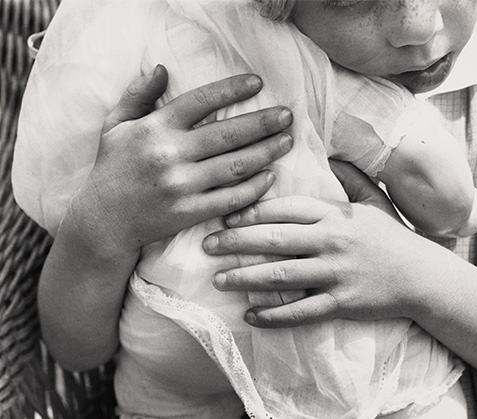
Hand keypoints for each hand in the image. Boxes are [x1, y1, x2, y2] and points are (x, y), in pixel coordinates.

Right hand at [67, 65, 293, 257]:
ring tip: (287, 141)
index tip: (257, 83)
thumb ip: (138, 95)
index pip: (201, 101)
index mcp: (155, 129)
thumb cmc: (111, 169)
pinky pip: (229, 199)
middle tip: (287, 115)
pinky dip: (253, 188)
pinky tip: (270, 176)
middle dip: (263, 122)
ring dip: (267, 152)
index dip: (232, 89)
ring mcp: (181, 186)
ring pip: (235, 166)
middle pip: (228, 134)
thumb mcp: (115, 126)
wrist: (103, 220)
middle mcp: (170, 155)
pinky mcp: (188, 212)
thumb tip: (161, 68)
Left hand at [203, 160, 431, 326]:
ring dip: (246, 278)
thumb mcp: (373, 200)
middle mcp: (331, 242)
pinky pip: (301, 312)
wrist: (423, 276)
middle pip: (275, 240)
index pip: (285, 209)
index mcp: (335, 214)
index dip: (251, 212)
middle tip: (207, 246)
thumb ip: (349, 176)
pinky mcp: (341, 303)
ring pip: (282, 276)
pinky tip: (251, 316)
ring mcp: (336, 274)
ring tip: (219, 280)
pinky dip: (274, 315)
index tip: (225, 216)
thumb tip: (329, 151)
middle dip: (236, 242)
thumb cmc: (392, 236)